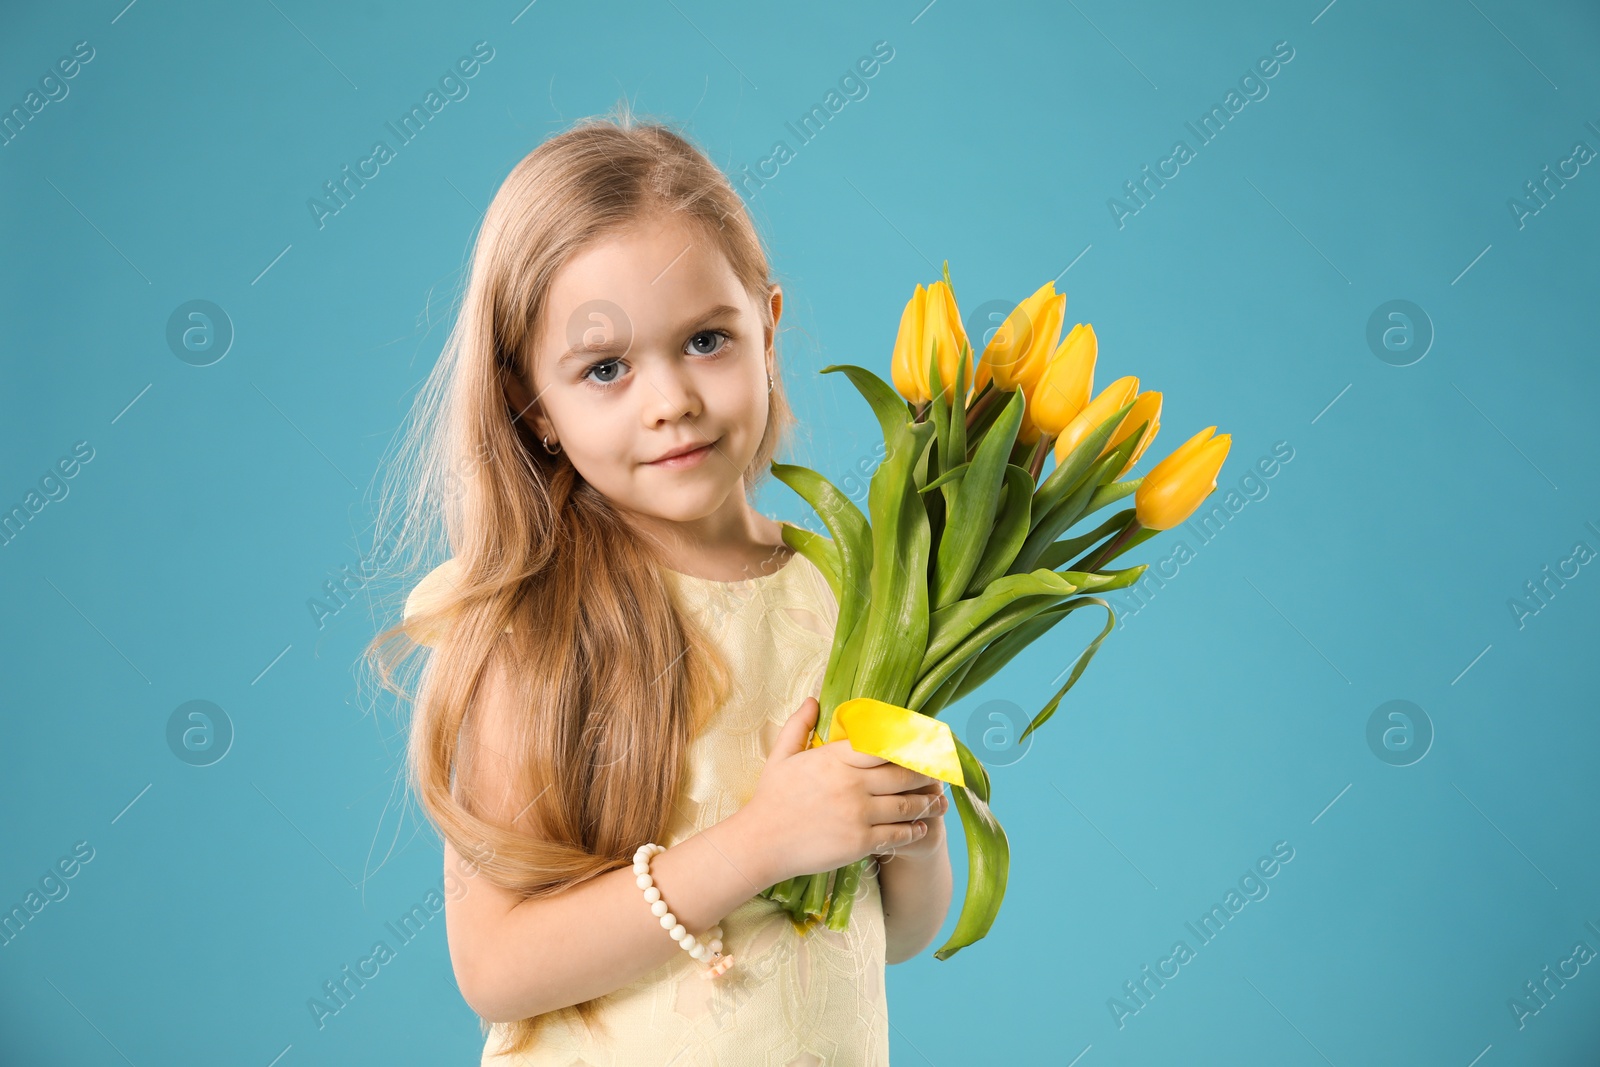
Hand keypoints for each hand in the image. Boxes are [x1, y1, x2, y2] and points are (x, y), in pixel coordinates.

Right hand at [740, 697, 943, 883]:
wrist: (761, 843)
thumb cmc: (771, 798)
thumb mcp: (781, 755)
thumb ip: (799, 725)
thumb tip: (812, 699)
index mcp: (836, 758)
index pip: (885, 745)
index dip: (910, 744)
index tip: (925, 743)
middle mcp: (853, 783)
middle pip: (904, 774)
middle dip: (927, 774)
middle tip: (941, 772)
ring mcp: (858, 813)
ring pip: (907, 805)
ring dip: (927, 802)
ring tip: (939, 800)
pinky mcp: (861, 841)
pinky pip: (898, 834)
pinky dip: (915, 829)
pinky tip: (922, 826)